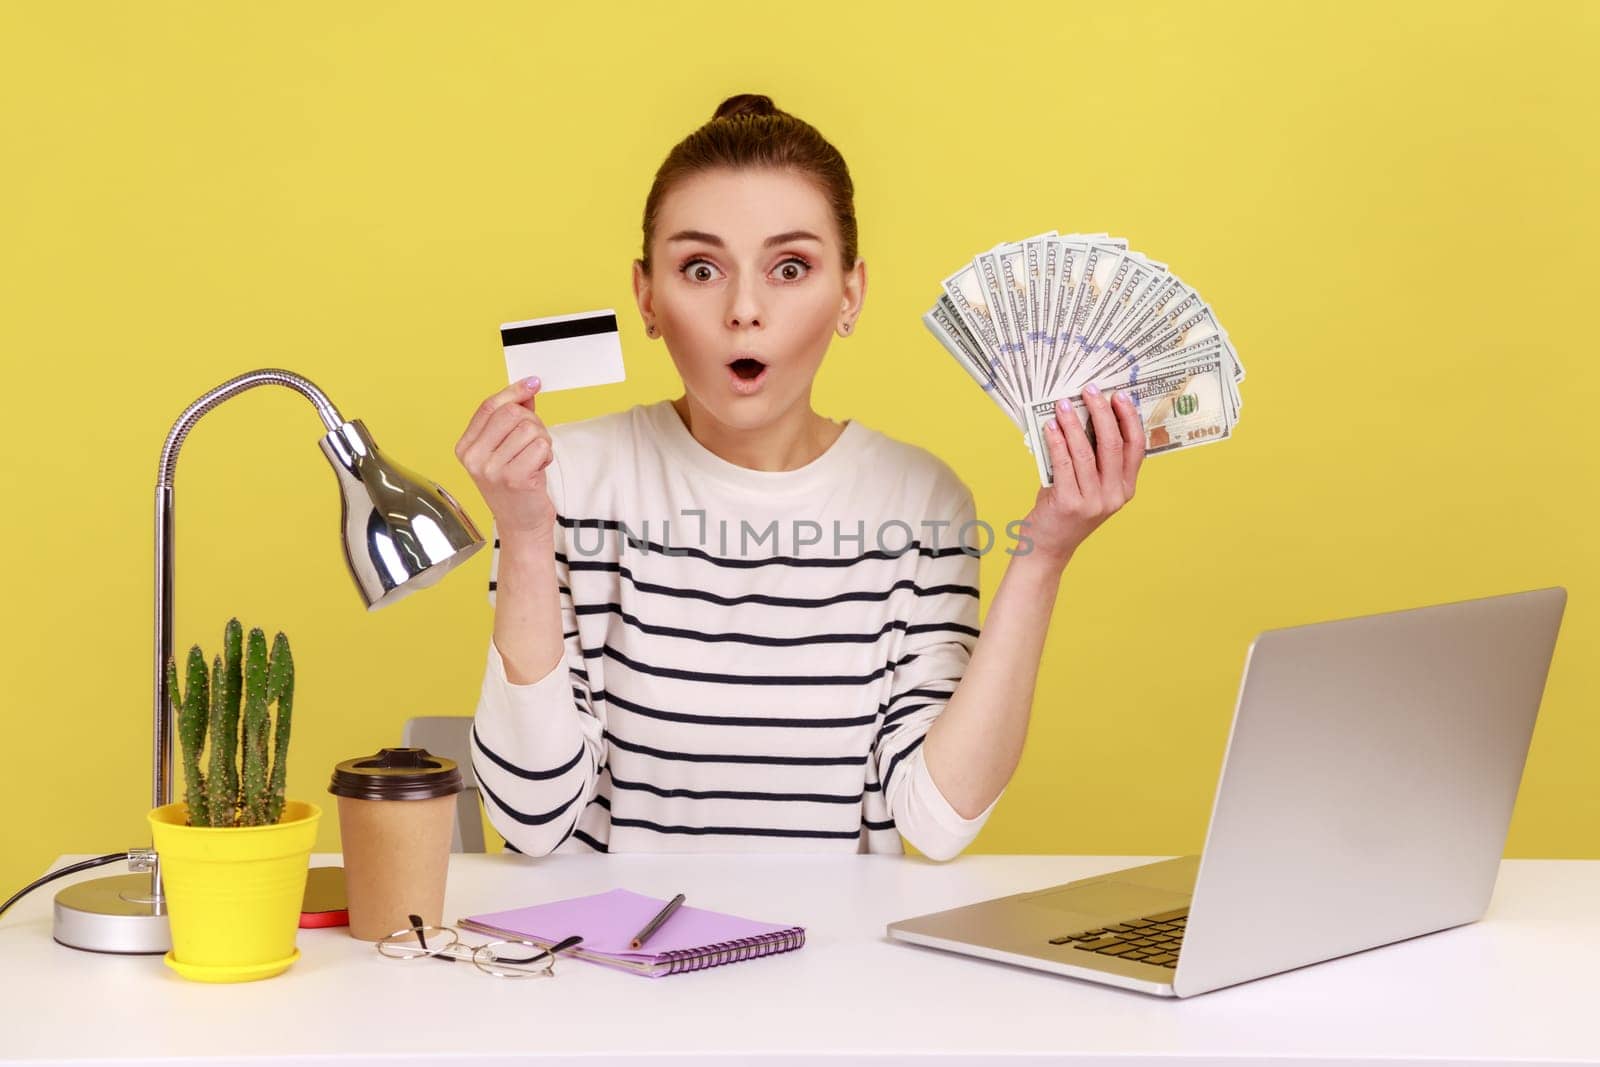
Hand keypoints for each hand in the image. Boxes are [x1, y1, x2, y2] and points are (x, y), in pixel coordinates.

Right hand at [454, 377, 555, 540]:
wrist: (521, 525)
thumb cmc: (515, 486)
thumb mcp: (505, 449)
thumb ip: (512, 418)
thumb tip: (527, 388)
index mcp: (465, 447)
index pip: (489, 406)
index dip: (514, 391)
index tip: (533, 383)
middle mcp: (474, 458)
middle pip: (511, 413)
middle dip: (532, 422)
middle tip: (535, 442)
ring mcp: (492, 469)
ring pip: (530, 428)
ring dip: (542, 441)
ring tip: (535, 459)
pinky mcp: (515, 479)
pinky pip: (541, 446)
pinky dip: (547, 455)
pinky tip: (538, 469)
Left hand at [1024, 385, 1145, 566]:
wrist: (1047, 548)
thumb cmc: (1065, 511)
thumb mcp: (1087, 485)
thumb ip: (1091, 459)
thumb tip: (1081, 416)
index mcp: (1125, 489)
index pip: (1136, 447)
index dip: (1129, 419)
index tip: (1119, 396)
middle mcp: (1114, 495)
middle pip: (1113, 444)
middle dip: (1102, 412)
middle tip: (1090, 391)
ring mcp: (1093, 501)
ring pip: (1086, 451)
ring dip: (1074, 423)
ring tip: (1063, 404)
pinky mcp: (1070, 503)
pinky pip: (1064, 463)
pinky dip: (1057, 441)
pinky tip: (1051, 426)